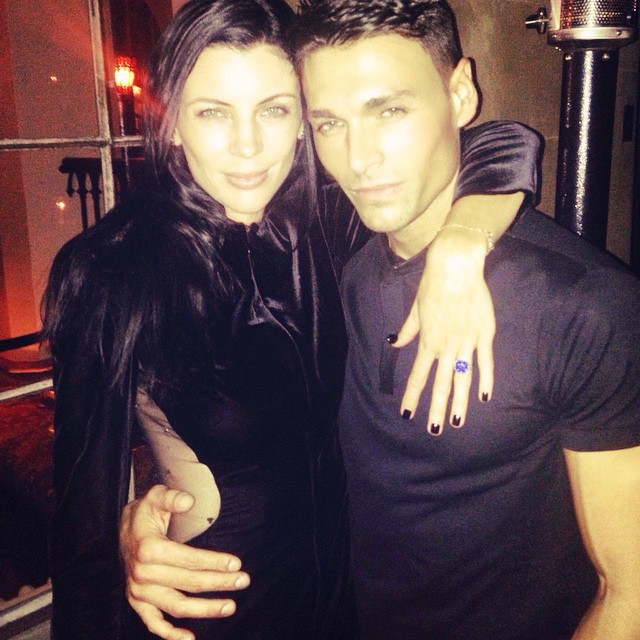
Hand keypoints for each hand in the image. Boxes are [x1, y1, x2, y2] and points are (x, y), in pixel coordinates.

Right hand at [120, 484, 249, 639]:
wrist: (124, 529)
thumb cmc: (146, 512)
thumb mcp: (156, 496)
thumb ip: (173, 498)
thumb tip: (188, 501)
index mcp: (149, 549)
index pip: (189, 560)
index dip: (215, 562)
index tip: (237, 563)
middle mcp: (142, 573)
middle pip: (188, 583)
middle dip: (219, 583)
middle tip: (243, 580)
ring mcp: (139, 591)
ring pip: (177, 606)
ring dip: (205, 610)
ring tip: (230, 606)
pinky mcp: (137, 602)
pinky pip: (153, 623)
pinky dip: (170, 635)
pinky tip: (190, 639)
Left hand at [394, 226, 494, 432]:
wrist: (456, 268)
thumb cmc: (432, 285)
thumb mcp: (415, 309)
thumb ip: (408, 330)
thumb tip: (394, 344)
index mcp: (428, 342)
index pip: (418, 376)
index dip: (413, 397)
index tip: (408, 414)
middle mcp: (446, 347)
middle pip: (440, 384)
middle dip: (436, 410)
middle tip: (434, 431)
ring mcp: (467, 342)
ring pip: (463, 379)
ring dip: (460, 403)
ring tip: (457, 423)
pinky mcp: (484, 334)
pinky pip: (485, 362)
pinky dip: (485, 380)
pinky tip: (484, 397)